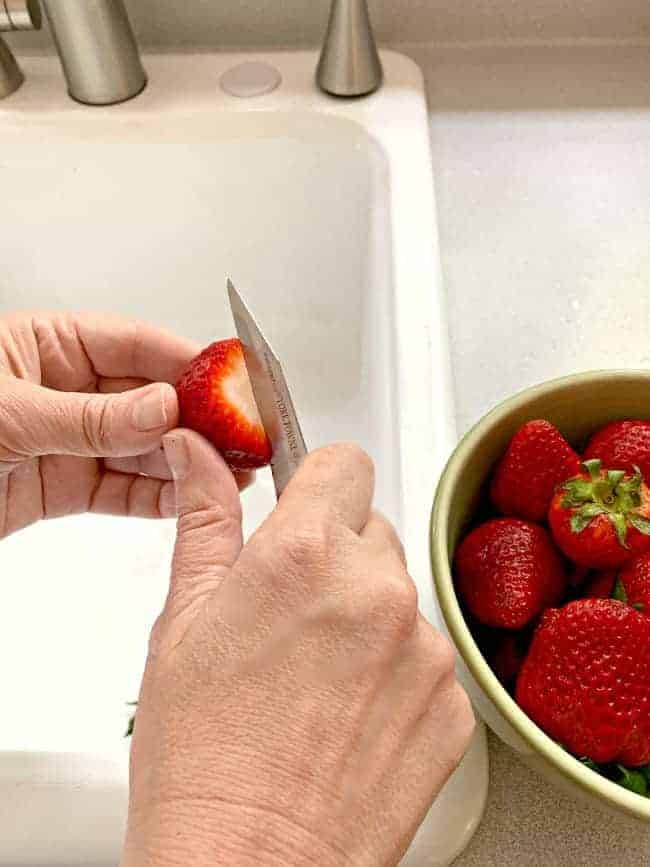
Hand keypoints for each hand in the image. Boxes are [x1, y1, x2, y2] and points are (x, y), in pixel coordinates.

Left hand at [0, 310, 206, 536]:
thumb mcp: (11, 414)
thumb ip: (88, 416)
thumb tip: (160, 408)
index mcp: (46, 346)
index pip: (130, 344)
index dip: (182, 359)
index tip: (227, 377)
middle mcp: (65, 392)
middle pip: (148, 399)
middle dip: (195, 417)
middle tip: (239, 432)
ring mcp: (69, 442)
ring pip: (142, 449)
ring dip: (186, 460)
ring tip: (227, 468)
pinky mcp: (65, 489)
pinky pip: (122, 492)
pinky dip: (158, 498)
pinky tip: (189, 496)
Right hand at [123, 433, 474, 866]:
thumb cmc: (201, 757)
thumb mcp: (182, 621)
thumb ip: (204, 520)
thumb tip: (196, 453)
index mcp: (304, 555)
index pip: (343, 462)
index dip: (318, 482)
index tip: (305, 508)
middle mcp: (377, 590)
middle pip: (372, 529)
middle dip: (337, 555)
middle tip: (294, 614)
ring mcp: (425, 648)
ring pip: (401, 594)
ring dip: (368, 615)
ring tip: (318, 677)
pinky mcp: (453, 703)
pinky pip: (428, 656)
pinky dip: (397, 671)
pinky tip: (351, 714)